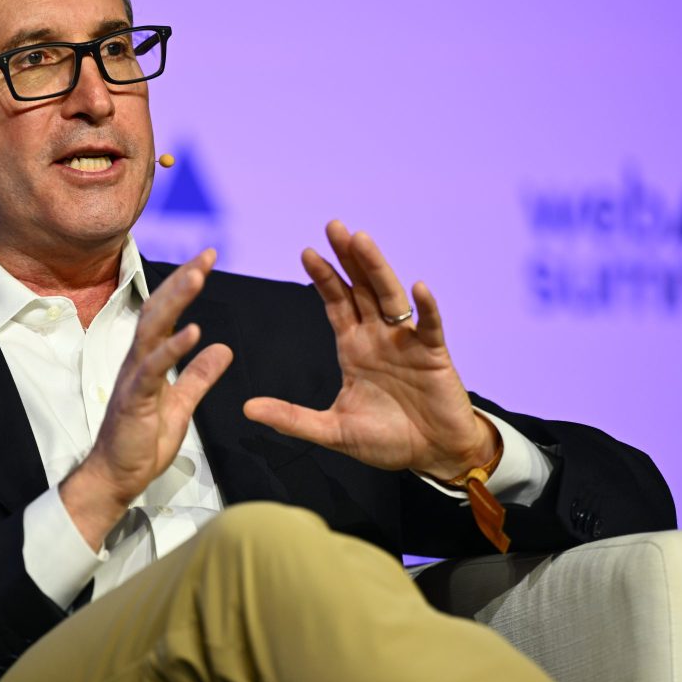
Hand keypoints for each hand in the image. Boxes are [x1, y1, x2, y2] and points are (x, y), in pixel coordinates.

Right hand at [62, 249, 233, 549]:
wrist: (117, 477)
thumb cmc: (142, 440)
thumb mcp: (182, 404)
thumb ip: (199, 377)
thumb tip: (223, 349)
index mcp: (150, 358)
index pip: (168, 312)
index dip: (186, 284)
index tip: (206, 258)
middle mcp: (139, 359)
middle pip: (159, 310)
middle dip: (182, 280)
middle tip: (206, 255)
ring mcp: (134, 377)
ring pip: (154, 329)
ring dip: (176, 301)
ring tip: (197, 277)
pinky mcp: (134, 398)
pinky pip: (153, 368)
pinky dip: (173, 348)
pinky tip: (193, 332)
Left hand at [243, 221, 496, 481]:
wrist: (434, 455)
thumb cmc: (388, 440)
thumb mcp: (333, 431)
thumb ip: (292, 419)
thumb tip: (246, 408)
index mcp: (354, 347)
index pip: (336, 303)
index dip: (324, 277)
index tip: (307, 251)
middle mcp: (380, 337)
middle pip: (361, 289)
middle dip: (348, 258)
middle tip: (333, 226)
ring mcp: (408, 343)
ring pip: (391, 298)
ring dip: (376, 269)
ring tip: (362, 240)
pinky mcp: (435, 356)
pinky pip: (431, 327)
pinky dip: (427, 308)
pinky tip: (418, 286)